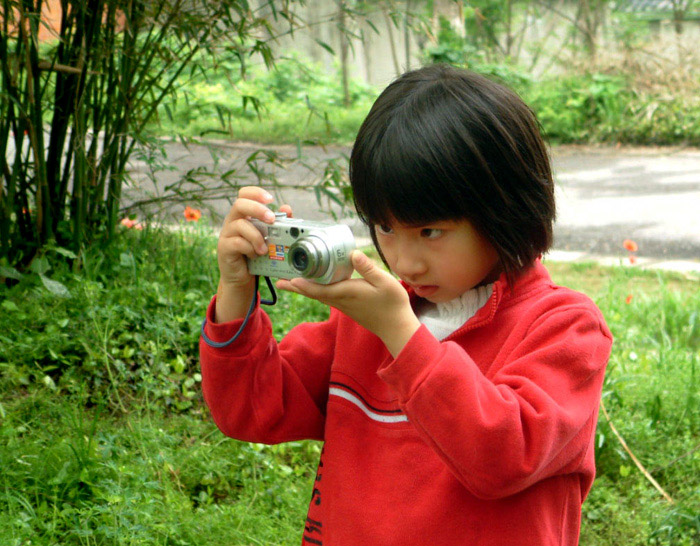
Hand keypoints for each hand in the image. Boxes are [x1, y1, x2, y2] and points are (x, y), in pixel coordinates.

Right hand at [215, 186, 291, 322]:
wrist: (242, 277)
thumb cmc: (256, 254)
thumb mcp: (269, 238)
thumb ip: (278, 224)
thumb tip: (287, 208)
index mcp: (243, 215)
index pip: (244, 194)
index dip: (256, 193)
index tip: (271, 199)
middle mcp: (232, 221)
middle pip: (240, 204)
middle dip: (258, 210)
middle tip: (271, 219)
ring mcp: (226, 234)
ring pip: (240, 225)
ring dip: (257, 236)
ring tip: (265, 249)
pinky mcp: (224, 248)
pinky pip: (237, 242)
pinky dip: (249, 248)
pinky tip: (255, 255)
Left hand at [276, 251, 420, 356]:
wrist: (396, 327)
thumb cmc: (392, 304)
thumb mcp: (385, 282)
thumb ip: (368, 268)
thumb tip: (353, 253)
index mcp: (347, 293)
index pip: (320, 289)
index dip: (304, 285)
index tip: (290, 280)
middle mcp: (341, 300)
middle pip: (313, 293)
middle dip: (296, 287)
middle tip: (279, 282)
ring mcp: (343, 305)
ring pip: (318, 296)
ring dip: (303, 289)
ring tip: (290, 282)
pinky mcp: (347, 306)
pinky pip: (326, 297)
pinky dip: (316, 290)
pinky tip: (314, 286)